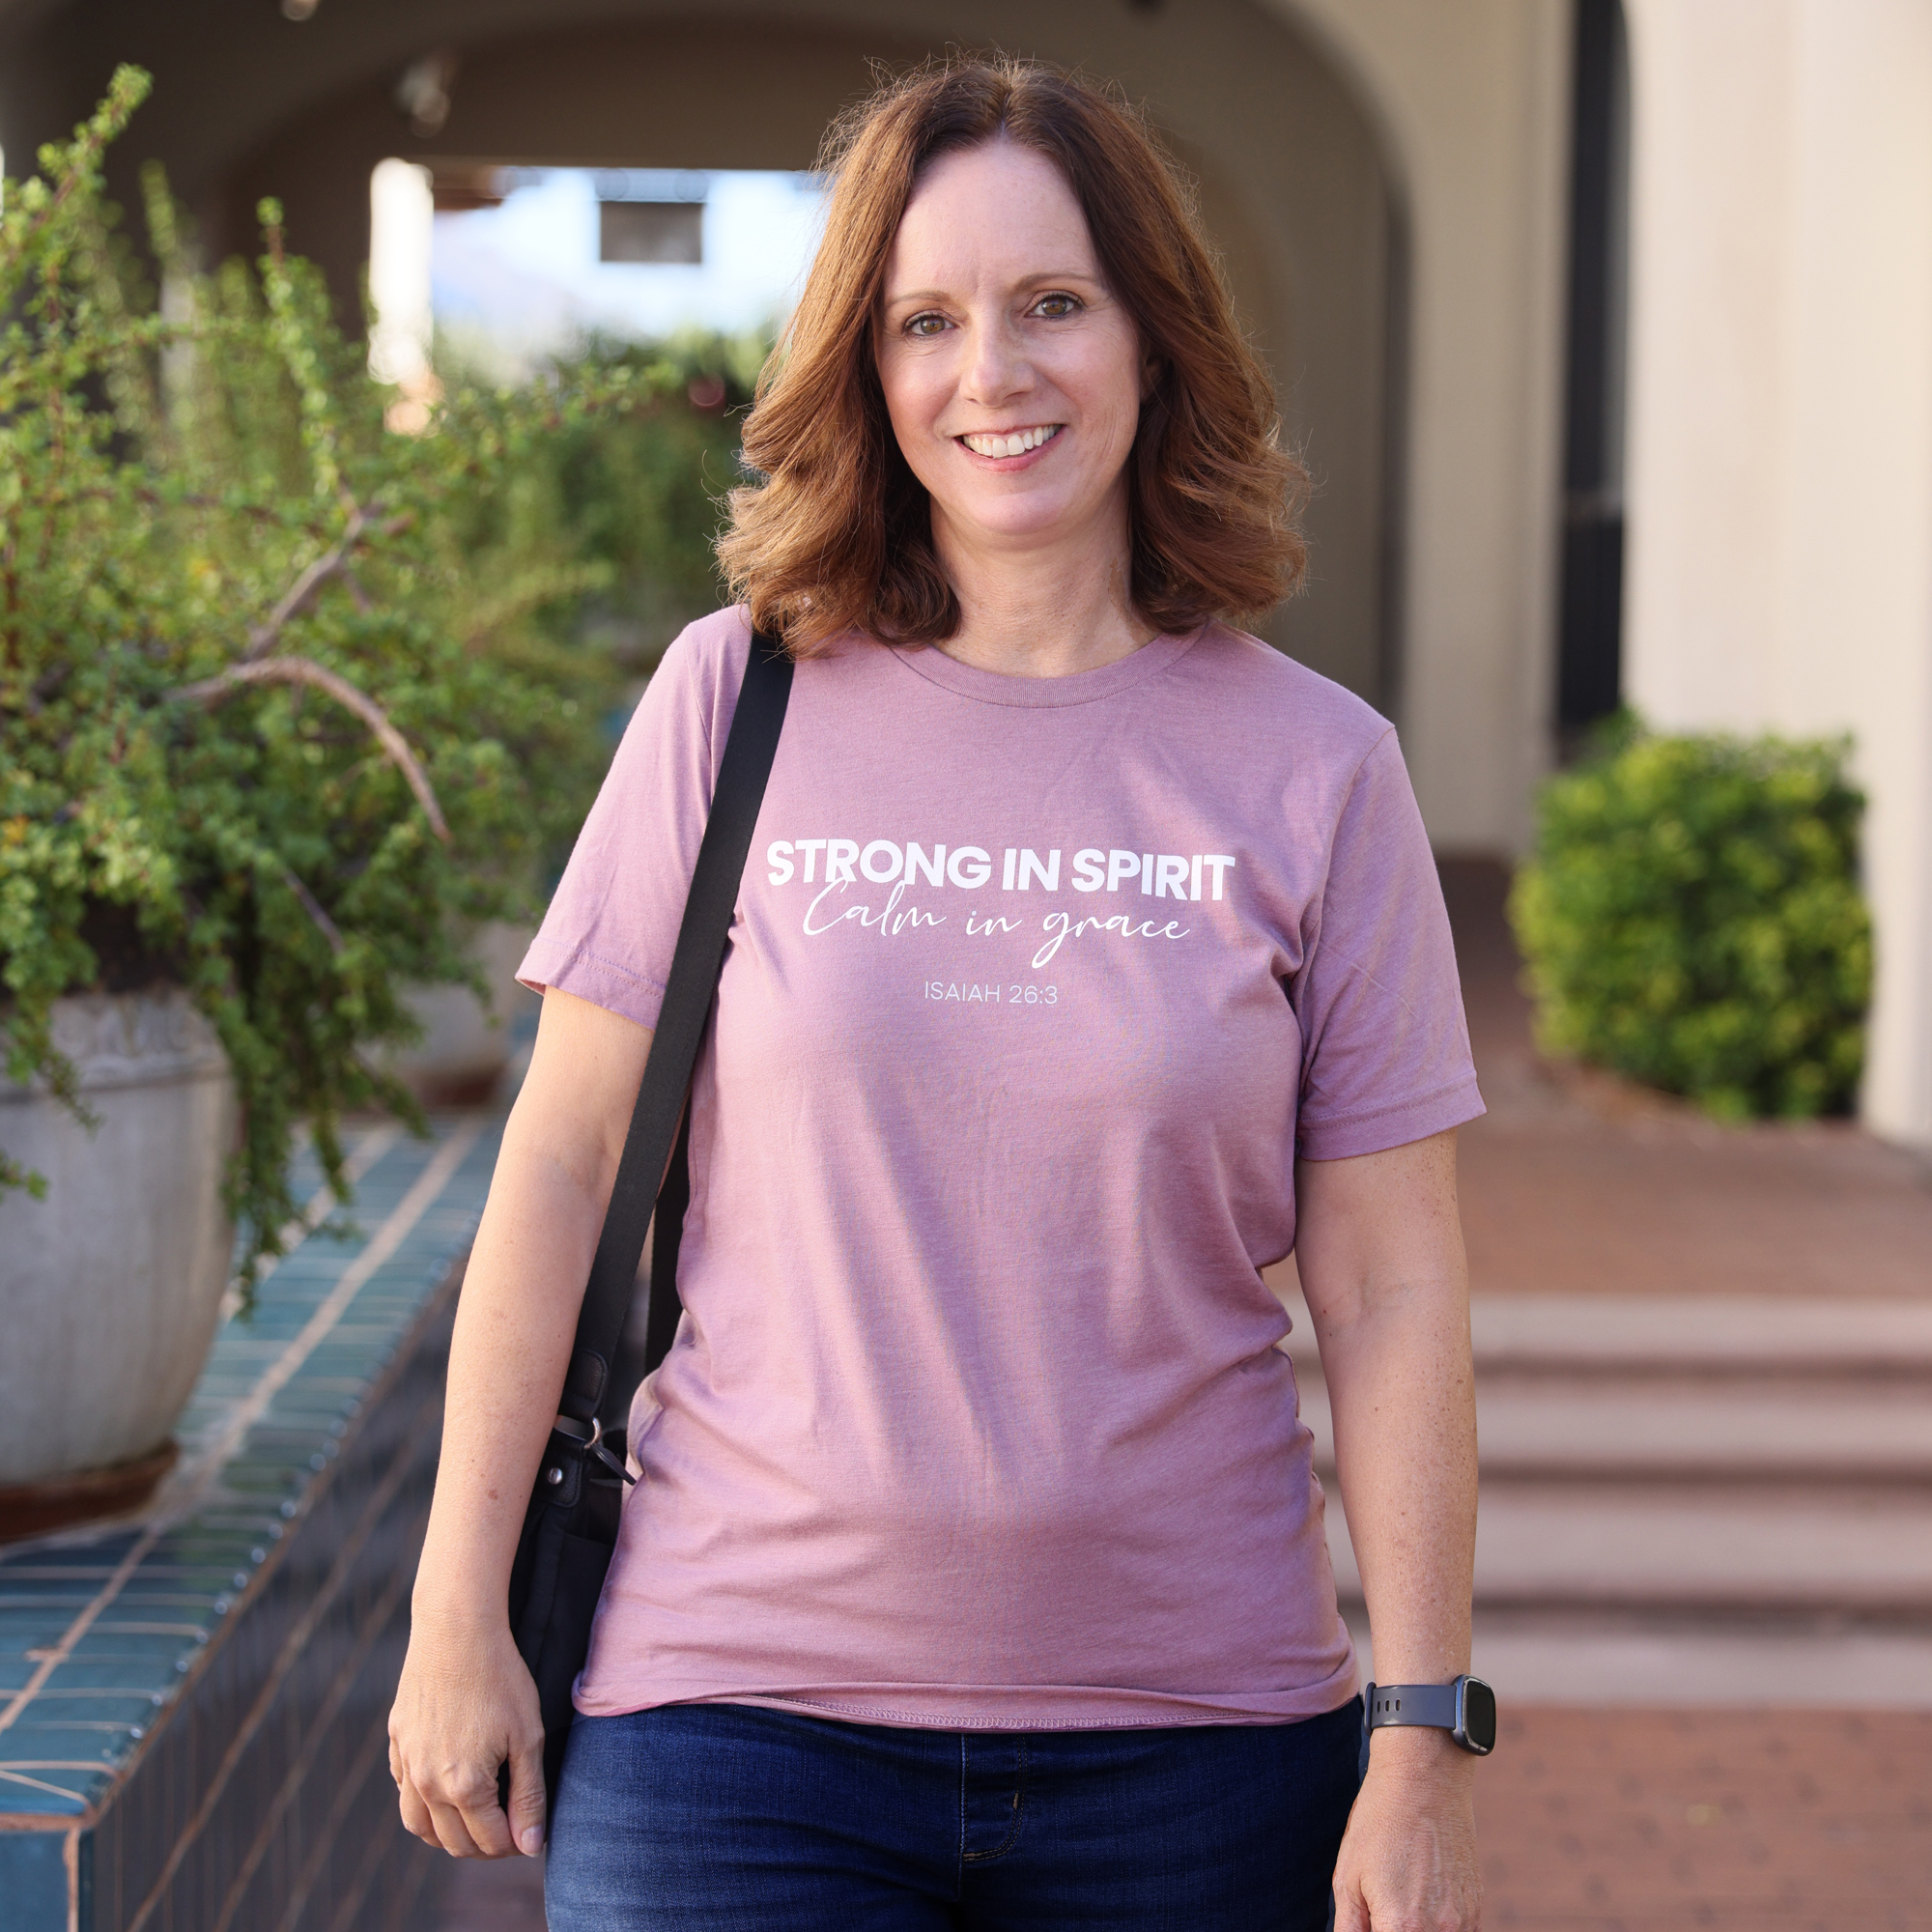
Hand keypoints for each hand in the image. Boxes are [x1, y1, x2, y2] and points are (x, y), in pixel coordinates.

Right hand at [388, 1608, 546, 1858]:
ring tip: (475, 1822)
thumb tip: (531, 1846)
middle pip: (453, 1843)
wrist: (456, 1630)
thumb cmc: (499, 1679)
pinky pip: (403, 1791)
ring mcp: (406, 1763)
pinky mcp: (396, 1741)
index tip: (530, 1833)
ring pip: (419, 1826)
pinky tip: (442, 1789)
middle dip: (484, 1846)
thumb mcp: (527, 1737)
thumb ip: (528, 1796)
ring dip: (447, 1834)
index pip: (490, 1842)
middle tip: (509, 1831)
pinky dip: (422, 1803)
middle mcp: (426, 1784)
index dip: (515, 1844)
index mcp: (463, 1787)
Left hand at [1332, 1730, 1481, 1929]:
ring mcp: (1463, 1922)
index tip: (1371, 1920)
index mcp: (1402, 1928)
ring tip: (1399, 1900)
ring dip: (1415, 1929)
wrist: (1424, 1779)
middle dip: (1393, 1928)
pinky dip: (1437, 1928)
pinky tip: (1418, 1901)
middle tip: (1379, 1909)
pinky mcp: (1475, 1909)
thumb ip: (1349, 1928)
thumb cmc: (1379, 1823)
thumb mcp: (1348, 1877)